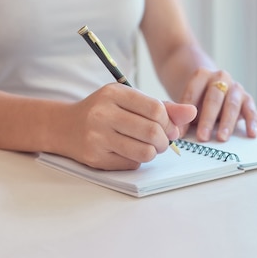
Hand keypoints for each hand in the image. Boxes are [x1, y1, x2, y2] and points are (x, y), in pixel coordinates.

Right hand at [62, 83, 196, 169]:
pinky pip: (131, 164)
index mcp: (113, 93)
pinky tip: (129, 151)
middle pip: (152, 132)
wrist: (64, 126)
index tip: (168, 127)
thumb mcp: (128, 100)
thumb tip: (192, 112)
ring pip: (144, 152)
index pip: (155, 109)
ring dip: (154, 152)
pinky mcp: (95, 157)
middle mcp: (103, 113)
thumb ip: (161, 106)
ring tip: (149, 147)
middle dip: (164, 140)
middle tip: (162, 141)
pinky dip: (137, 160)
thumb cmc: (103, 111)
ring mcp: (97, 137)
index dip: (169, 122)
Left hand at [178, 68, 256, 141]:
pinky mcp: (247, 98)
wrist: (209, 85)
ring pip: (232, 104)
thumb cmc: (196, 97)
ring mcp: (235, 87)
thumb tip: (176, 132)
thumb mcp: (186, 102)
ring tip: (221, 138)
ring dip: (227, 123)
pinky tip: (251, 133)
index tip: (181, 132)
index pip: (192, 94)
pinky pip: (251, 110)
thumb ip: (182, 114)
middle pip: (214, 98)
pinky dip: (252, 122)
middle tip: (202, 137)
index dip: (186, 114)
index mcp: (201, 75)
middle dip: (208, 119)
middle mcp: (220, 78)